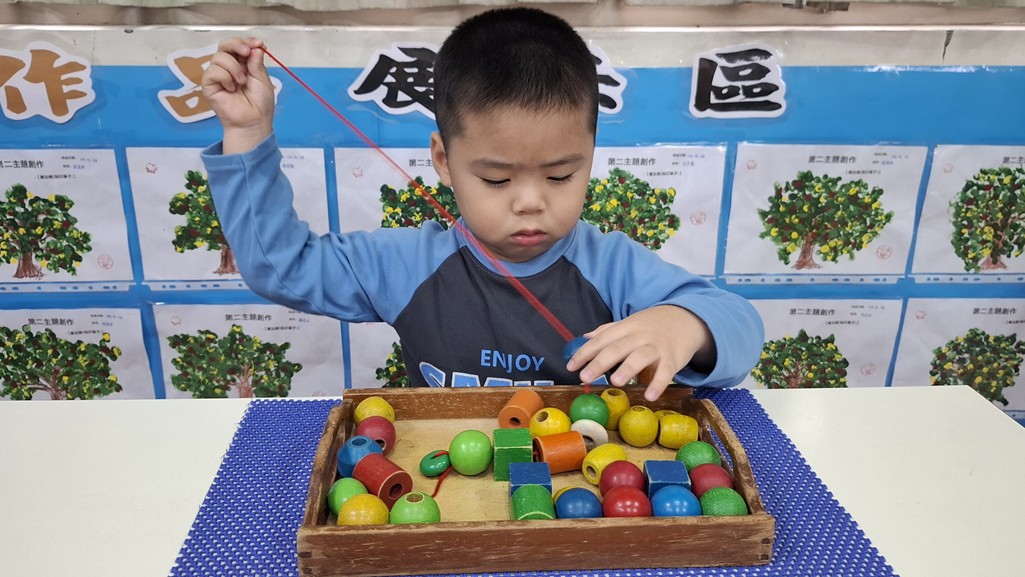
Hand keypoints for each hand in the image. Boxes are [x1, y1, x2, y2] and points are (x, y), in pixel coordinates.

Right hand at [201, 37, 275, 153]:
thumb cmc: (259, 104)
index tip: (258, 44)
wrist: (253, 121)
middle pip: (225, 45)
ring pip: (219, 57)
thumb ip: (256, 63)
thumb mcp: (262, 79)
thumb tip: (255, 47)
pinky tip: (230, 89)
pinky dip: (224, 77)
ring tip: (242, 82)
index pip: (239, 46)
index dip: (247, 41)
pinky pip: (212, 71)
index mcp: (243, 65)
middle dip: (236, 44)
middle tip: (246, 52)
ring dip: (233, 68)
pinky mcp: (209, 85)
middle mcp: (229, 67)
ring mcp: (218, 76)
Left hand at [565, 305, 714, 400]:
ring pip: (640, 356)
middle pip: (617, 347)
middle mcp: (639, 336)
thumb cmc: (651, 326)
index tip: (570, 366)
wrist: (686, 319)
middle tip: (585, 377)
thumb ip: (607, 331)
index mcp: (625, 327)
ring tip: (615, 382)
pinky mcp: (673, 359)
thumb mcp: (629, 324)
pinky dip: (658, 383)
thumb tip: (584, 338)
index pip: (602, 339)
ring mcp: (657, 347)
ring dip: (628, 368)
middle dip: (600, 362)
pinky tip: (649, 396)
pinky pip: (666, 372)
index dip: (585, 352)